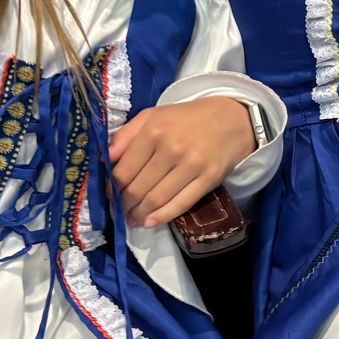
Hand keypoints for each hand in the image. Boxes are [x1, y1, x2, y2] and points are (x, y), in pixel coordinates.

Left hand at [108, 97, 255, 227]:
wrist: (232, 119)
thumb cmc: (187, 118)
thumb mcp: (153, 116)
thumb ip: (126, 134)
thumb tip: (106, 158)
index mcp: (153, 131)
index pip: (124, 170)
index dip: (112, 189)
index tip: (109, 197)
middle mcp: (171, 149)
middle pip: (139, 188)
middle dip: (125, 204)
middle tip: (120, 211)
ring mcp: (192, 165)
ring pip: (158, 198)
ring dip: (140, 214)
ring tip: (132, 219)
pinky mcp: (209, 179)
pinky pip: (182, 203)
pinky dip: (164, 216)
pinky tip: (151, 222)